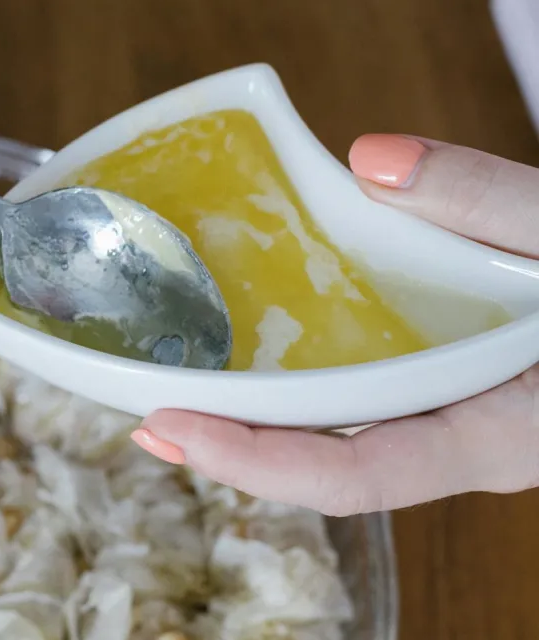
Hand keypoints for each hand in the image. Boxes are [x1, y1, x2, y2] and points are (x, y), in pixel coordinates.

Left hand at [130, 134, 538, 515]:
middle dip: (229, 452)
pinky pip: (355, 412)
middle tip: (143, 412)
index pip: (356, 477)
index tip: (171, 425)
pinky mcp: (440, 400)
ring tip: (172, 393)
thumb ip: (492, 201)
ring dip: (252, 429)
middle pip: (323, 470)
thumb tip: (373, 162)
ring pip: (334, 447)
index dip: (257, 462)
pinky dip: (291, 397)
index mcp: (497, 438)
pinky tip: (245, 362)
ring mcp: (448, 431)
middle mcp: (461, 450)